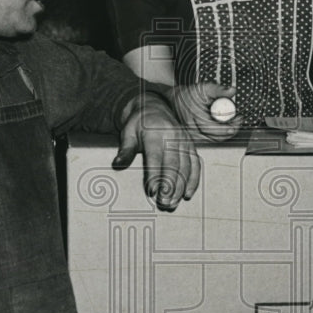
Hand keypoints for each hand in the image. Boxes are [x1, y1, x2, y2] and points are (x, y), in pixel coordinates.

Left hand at [112, 93, 200, 210]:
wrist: (154, 108)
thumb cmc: (138, 124)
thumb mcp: (127, 133)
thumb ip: (125, 150)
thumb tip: (117, 164)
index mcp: (155, 133)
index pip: (156, 157)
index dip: (155, 175)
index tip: (152, 192)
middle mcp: (173, 137)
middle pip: (174, 165)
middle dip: (170, 186)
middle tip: (164, 203)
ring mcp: (184, 141)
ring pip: (186, 167)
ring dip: (181, 187)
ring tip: (172, 203)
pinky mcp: (191, 146)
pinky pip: (196, 164)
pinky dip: (193, 180)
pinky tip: (187, 194)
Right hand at [167, 83, 242, 141]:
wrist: (176, 100)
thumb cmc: (189, 95)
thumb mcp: (204, 88)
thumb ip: (219, 89)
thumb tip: (232, 90)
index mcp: (195, 117)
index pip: (216, 128)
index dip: (230, 125)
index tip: (239, 118)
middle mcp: (193, 129)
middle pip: (217, 137)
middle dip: (231, 129)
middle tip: (238, 120)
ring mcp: (193, 135)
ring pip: (215, 140)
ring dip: (226, 132)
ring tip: (232, 122)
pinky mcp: (195, 138)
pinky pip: (211, 139)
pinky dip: (219, 134)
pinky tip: (224, 126)